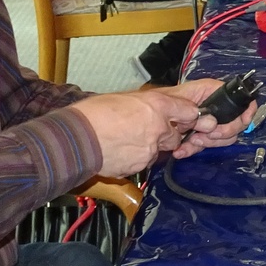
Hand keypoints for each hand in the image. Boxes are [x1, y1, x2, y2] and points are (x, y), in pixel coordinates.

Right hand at [71, 90, 202, 177]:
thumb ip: (146, 105)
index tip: (186, 118)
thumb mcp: (125, 99)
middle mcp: (159, 128)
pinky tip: (119, 152)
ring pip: (157, 152)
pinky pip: (143, 164)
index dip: (187, 116)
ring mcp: (150, 150)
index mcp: (156, 105)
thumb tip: (153, 109)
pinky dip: (135, 160)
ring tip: (125, 142)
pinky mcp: (139, 167)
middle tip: (146, 132)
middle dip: (165, 136)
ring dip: (148, 149)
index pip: (188, 111)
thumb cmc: (95, 113)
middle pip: (175, 136)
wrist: (77, 138)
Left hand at [163, 78, 253, 158]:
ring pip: (222, 137)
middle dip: (221, 133)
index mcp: (211, 92)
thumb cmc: (159, 101)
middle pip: (235, 122)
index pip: (240, 98)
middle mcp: (214, 107)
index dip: (245, 110)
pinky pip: (205, 145)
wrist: (145, 117)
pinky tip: (181, 150)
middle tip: (204, 135)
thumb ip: (195, 109)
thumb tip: (211, 123)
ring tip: (190, 141)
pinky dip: (194, 150)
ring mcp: (207, 122)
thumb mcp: (176, 100)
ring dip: (207, 142)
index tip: (242, 123)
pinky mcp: (199, 135)